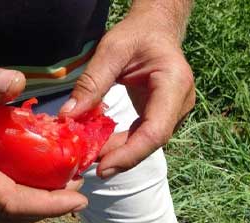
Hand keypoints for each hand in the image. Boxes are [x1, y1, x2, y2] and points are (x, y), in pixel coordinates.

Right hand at [0, 51, 87, 222]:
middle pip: (5, 214)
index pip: (7, 200)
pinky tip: (31, 179)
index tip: (78, 199)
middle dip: (45, 209)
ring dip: (31, 206)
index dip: (46, 204)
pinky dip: (13, 198)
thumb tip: (16, 84)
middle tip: (78, 193)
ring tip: (62, 188)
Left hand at [59, 7, 195, 177]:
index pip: (156, 131)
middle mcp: (180, 103)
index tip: (103, 167)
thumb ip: (92, 83)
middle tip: (87, 164)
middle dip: (120, 156)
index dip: (130, 153)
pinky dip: (122, 142)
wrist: (157, 28)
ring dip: (119, 151)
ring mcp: (175, 112)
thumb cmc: (137, 35)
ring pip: (147, 142)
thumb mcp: (111, 51)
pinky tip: (100, 145)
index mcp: (174, 84)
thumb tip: (68, 117)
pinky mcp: (164, 116)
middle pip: (151, 142)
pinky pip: (143, 136)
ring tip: (89, 155)